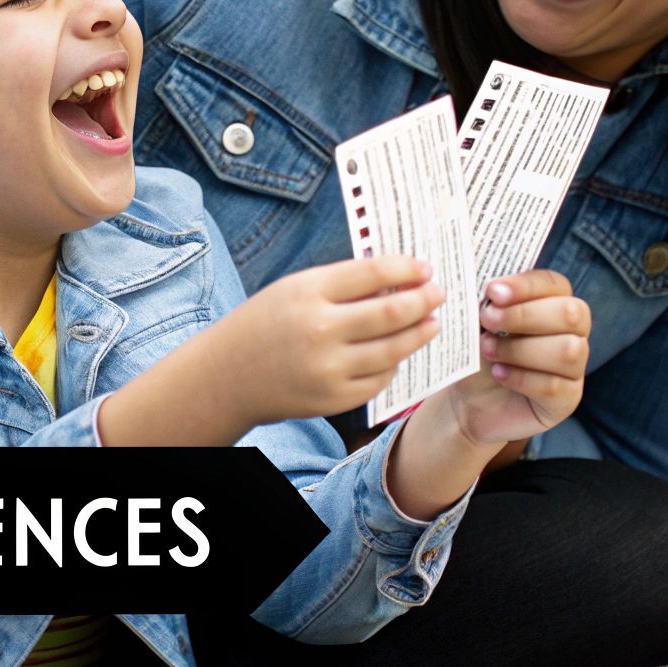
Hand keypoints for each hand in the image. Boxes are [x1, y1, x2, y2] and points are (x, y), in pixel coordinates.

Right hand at [201, 255, 444, 424]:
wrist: (228, 374)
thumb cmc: (267, 323)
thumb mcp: (296, 288)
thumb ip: (343, 283)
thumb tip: (399, 278)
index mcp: (309, 293)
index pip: (374, 273)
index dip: (407, 269)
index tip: (425, 268)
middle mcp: (320, 330)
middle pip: (391, 313)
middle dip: (423, 300)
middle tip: (439, 293)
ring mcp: (328, 369)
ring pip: (393, 350)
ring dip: (419, 334)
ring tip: (432, 322)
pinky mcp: (333, 399)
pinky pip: (379, 379)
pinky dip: (393, 364)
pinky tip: (398, 352)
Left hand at [442, 269, 588, 443]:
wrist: (468, 400)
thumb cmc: (476, 353)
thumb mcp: (476, 323)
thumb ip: (486, 301)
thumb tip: (491, 290)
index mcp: (553, 303)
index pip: (555, 284)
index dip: (526, 285)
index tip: (493, 291)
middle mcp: (572, 332)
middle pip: (570, 313)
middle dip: (524, 315)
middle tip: (487, 320)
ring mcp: (574, 368)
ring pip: (567, 350)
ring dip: (520, 349)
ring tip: (488, 351)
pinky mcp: (567, 400)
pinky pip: (554, 386)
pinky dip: (520, 378)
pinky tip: (499, 374)